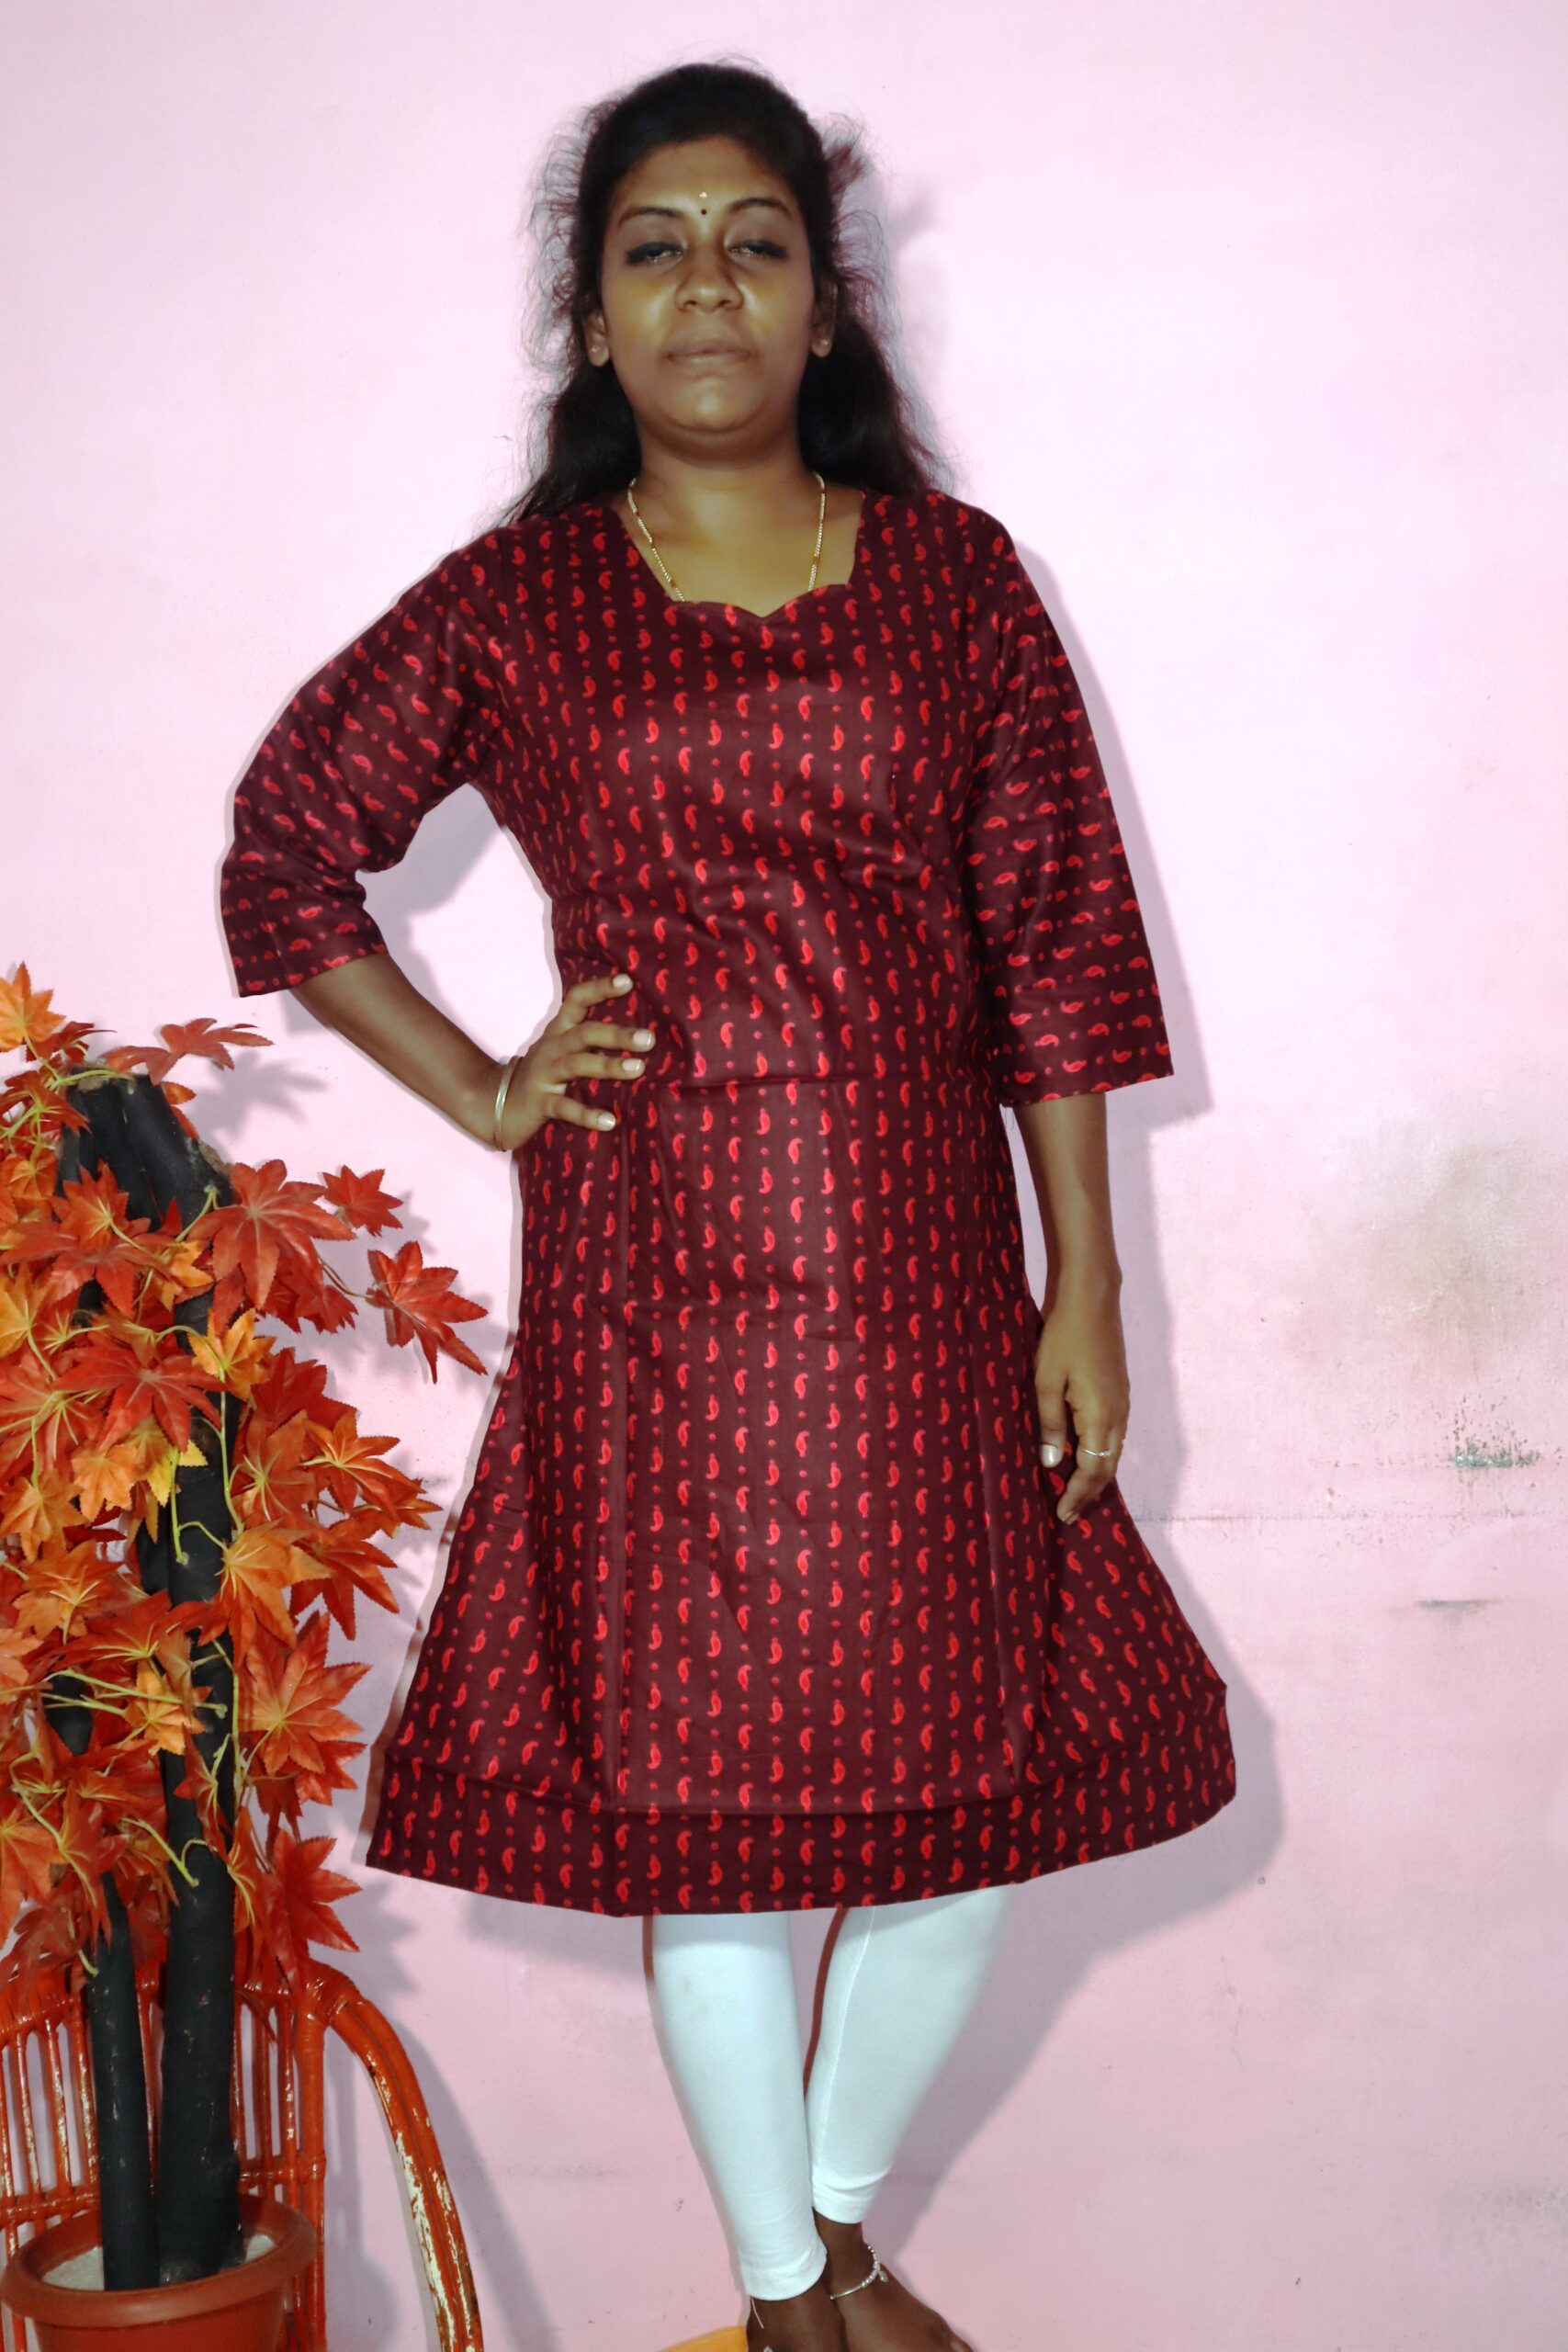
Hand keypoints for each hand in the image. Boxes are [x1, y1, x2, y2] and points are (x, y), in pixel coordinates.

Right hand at [489, 971, 653, 1150]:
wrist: (496, 1103)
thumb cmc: (542, 1075)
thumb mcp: (561, 1049)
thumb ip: (589, 1038)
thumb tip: (638, 1032)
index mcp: (559, 1031)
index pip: (577, 1000)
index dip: (600, 988)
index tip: (628, 981)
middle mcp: (552, 1048)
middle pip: (584, 1033)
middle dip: (617, 1034)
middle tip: (648, 1039)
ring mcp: (544, 1075)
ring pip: (577, 1065)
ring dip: (608, 1066)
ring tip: (638, 1069)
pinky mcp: (540, 1103)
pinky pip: (564, 1107)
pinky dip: (587, 1115)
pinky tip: (609, 1122)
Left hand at [1032, 1286, 1130, 1522]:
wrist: (1092, 1299)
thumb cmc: (1063, 1337)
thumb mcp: (1046, 1381)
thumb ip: (1050, 1423)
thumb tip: (1053, 1462)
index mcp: (1100, 1416)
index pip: (1093, 1470)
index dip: (1078, 1495)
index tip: (1062, 1514)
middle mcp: (1118, 1415)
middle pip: (1108, 1467)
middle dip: (1089, 1492)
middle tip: (1069, 1513)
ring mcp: (1123, 1403)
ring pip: (1113, 1452)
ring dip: (1097, 1475)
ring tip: (1076, 1492)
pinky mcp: (1120, 1392)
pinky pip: (1114, 1435)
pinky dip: (1101, 1454)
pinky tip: (1085, 1456)